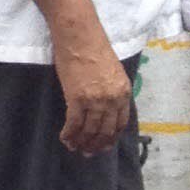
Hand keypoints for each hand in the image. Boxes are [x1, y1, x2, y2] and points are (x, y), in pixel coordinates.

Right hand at [55, 30, 131, 155]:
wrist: (79, 36)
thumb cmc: (94, 47)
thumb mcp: (113, 71)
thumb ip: (113, 89)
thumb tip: (106, 104)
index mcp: (124, 93)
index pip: (120, 123)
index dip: (111, 137)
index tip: (104, 144)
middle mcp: (112, 100)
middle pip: (105, 130)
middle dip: (97, 145)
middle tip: (89, 153)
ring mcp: (95, 101)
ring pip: (89, 130)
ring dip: (82, 142)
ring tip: (75, 148)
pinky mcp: (77, 99)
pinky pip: (74, 123)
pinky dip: (69, 134)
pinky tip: (65, 138)